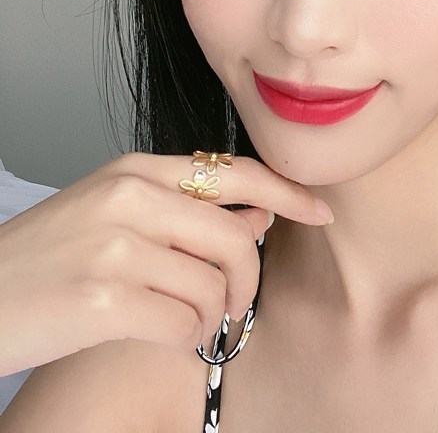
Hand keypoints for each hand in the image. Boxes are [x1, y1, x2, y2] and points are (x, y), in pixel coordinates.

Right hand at [0, 152, 332, 375]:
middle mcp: (130, 197)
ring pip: (213, 285)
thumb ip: (187, 212)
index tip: (319, 211)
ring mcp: (116, 245)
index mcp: (137, 171)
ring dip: (208, 314)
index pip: (236, 173)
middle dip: (246, 279)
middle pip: (236, 237)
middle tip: (232, 305)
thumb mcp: (115, 214)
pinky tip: (160, 333)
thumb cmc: (47, 258)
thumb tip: (259, 219)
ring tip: (182, 318)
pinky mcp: (105, 298)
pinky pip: (186, 323)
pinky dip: (186, 338)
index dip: (287, 193)